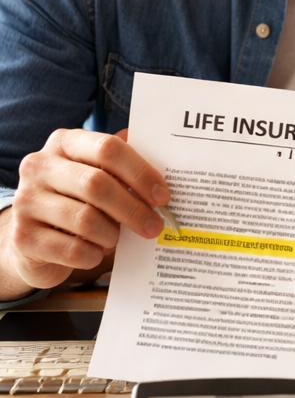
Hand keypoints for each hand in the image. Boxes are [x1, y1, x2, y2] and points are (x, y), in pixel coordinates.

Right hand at [0, 128, 168, 298]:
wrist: (38, 237)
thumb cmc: (81, 200)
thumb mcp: (101, 175)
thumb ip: (126, 165)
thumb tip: (169, 162)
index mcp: (65, 143)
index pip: (108, 148)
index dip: (141, 172)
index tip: (163, 196)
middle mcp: (39, 166)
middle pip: (97, 184)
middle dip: (133, 209)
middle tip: (155, 226)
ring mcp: (25, 201)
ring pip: (85, 219)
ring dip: (112, 235)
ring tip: (116, 239)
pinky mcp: (22, 236)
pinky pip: (72, 250)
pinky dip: (93, 255)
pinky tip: (96, 252)